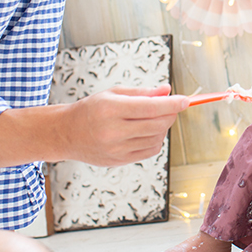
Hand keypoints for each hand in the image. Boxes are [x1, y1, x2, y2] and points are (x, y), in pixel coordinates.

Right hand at [64, 85, 188, 166]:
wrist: (66, 133)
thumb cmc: (90, 109)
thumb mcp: (113, 93)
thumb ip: (143, 92)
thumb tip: (167, 91)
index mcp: (111, 109)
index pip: (151, 107)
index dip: (172, 104)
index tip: (186, 100)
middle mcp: (113, 131)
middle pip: (157, 124)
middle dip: (170, 114)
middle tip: (171, 106)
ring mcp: (116, 149)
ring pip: (156, 139)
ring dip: (163, 127)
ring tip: (153, 118)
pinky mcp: (119, 161)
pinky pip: (149, 151)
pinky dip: (155, 140)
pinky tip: (148, 132)